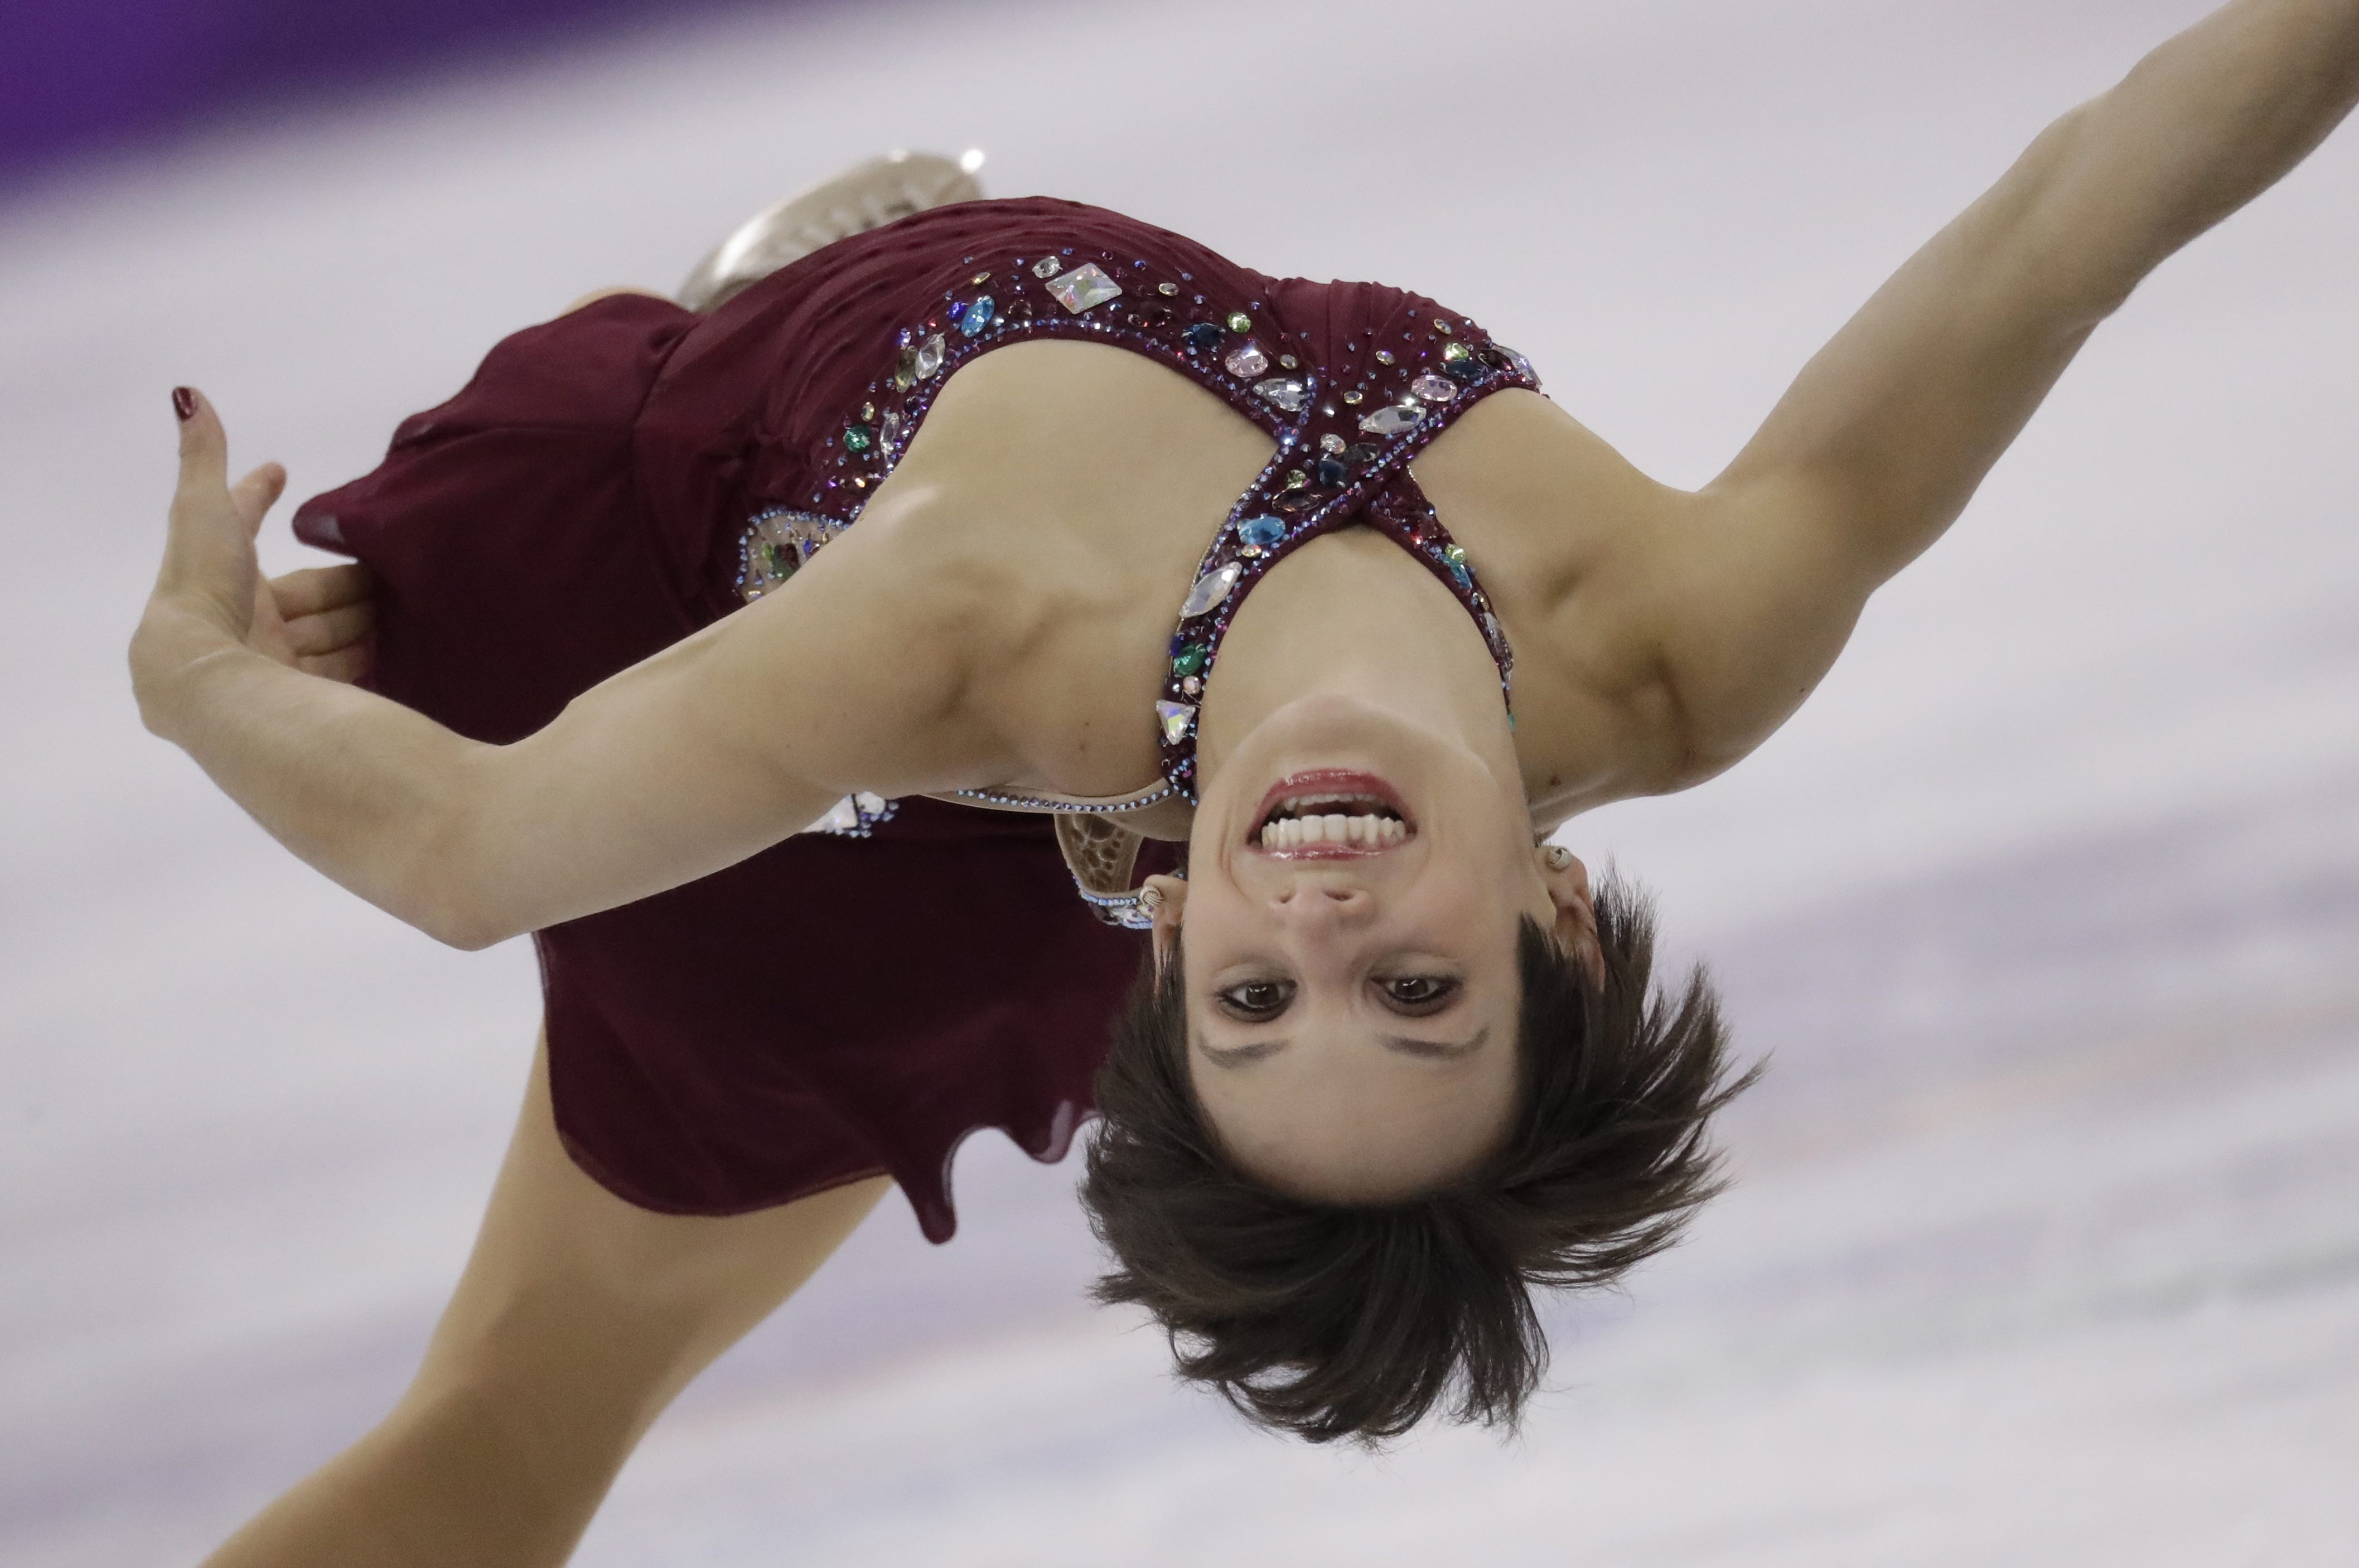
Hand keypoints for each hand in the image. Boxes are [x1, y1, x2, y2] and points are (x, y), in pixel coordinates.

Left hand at [131, 388, 371, 732]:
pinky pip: (346, 672)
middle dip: (344, 580)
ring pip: (330, 632)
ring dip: (362, 618)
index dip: (259, 498)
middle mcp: (247, 623)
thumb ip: (205, 458)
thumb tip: (186, 394)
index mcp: (224, 577)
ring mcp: (276, 665)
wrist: (203, 678)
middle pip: (307, 592)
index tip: (277, 470)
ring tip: (405, 606)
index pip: (246, 529)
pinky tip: (400, 648)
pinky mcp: (304, 698)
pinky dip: (371, 657)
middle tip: (387, 566)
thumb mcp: (205, 512)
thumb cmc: (204, 587)